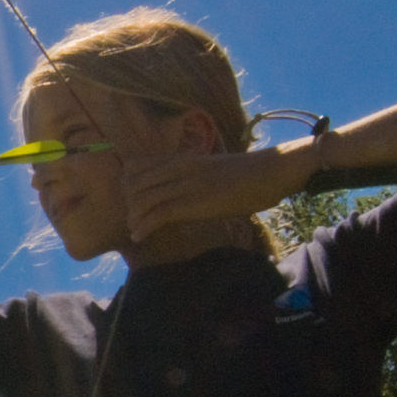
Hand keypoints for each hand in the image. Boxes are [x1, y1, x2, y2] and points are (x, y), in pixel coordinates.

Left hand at [121, 144, 310, 241]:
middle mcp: (178, 168)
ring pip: (142, 200)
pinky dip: (144, 227)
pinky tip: (140, 237)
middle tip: (132, 219)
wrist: (271, 172)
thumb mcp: (210, 168)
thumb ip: (189, 175)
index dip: (126, 184)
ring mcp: (185, 185)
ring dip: (134, 219)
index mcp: (180, 158)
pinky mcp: (193, 203)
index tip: (129, 199)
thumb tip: (176, 190)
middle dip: (128, 204)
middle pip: (134, 184)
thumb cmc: (247, 173)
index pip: (136, 165)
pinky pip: (158, 215)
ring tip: (135, 230)